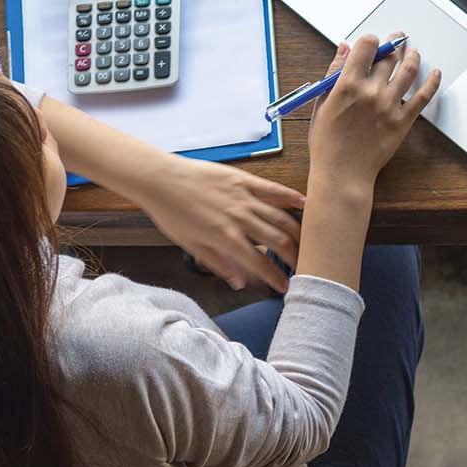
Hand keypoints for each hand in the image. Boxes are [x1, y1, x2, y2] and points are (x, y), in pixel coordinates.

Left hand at [136, 155, 306, 292]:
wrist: (160, 179)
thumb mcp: (190, 245)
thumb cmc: (171, 213)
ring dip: (297, 233)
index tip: (285, 287)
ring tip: (306, 243)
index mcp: (225, 238)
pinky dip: (290, 197)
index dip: (276, 278)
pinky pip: (272, 189)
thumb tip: (238, 283)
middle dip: (294, 257)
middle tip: (301, 267)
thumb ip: (217, 263)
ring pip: (280, 217)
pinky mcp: (243, 180)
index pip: (260, 263)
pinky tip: (304, 204)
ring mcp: (243, 197)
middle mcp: (239, 219)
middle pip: (278, 241)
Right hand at [307, 34, 439, 195]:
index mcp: (347, 85)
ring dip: (412, 56)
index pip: (367, 46)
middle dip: (393, 44)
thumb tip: (344, 48)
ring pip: (408, 70)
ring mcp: (389, 106)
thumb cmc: (327, 142)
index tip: (372, 43)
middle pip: (389, 56)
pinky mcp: (403, 121)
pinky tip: (436, 74)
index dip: (370, 41)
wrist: (342, 174)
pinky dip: (432, 82)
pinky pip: (423, 97)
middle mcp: (371, 91)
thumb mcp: (322, 104)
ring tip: (413, 52)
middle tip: (397, 40)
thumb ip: (333, 73)